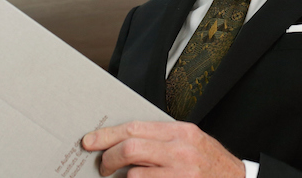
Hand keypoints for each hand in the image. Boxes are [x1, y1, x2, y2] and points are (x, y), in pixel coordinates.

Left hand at [82, 120, 244, 177]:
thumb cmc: (211, 163)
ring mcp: (180, 174)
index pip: (135, 128)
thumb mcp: (190, 141)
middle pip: (130, 149)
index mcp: (181, 132)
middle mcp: (180, 151)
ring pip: (134, 175)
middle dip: (109, 158)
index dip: (108, 135)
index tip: (90, 141)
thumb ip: (161, 138)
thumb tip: (125, 139)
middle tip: (104, 166)